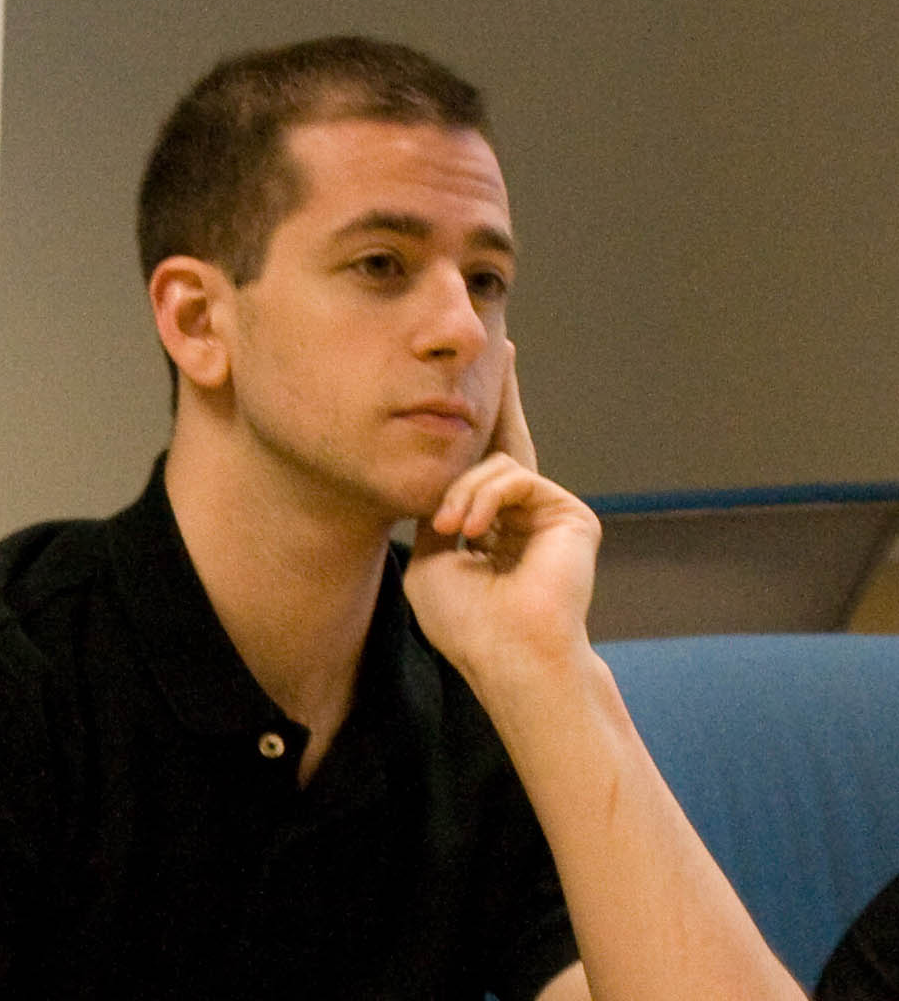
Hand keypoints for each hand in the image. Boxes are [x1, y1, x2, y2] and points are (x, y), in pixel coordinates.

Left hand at [405, 349, 598, 680]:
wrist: (507, 652)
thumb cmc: (464, 622)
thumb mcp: (429, 561)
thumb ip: (435, 517)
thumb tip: (437, 487)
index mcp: (490, 529)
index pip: (480, 471)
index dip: (474, 430)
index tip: (470, 391)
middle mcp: (524, 516)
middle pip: (509, 445)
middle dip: (504, 398)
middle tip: (508, 348)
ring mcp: (551, 513)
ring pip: (495, 466)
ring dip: (461, 495)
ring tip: (452, 532)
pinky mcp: (571, 513)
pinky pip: (514, 478)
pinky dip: (485, 499)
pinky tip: (472, 531)